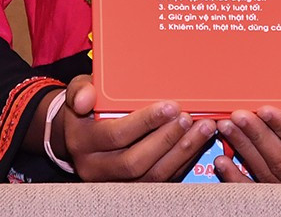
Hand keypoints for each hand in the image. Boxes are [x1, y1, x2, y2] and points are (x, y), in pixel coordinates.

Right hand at [47, 75, 217, 180]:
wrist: (79, 135)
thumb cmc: (86, 108)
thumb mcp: (78, 91)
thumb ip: (80, 90)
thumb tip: (85, 99)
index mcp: (83, 142)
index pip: (117, 135)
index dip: (146, 122)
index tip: (170, 107)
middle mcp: (96, 168)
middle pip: (135, 162)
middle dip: (167, 139)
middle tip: (187, 118)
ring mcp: (114, 182)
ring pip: (152, 176)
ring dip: (181, 152)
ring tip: (202, 128)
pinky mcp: (132, 189)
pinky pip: (161, 180)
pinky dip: (182, 162)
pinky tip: (197, 142)